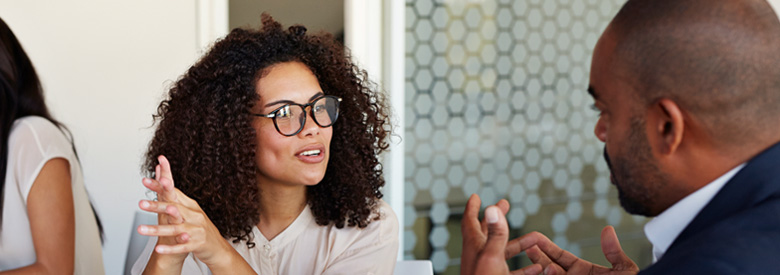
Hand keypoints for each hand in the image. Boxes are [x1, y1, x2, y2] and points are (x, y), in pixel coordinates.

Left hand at [138, 155, 232, 266]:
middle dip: (156, 206)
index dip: (159, 187)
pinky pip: (181, 247)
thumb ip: (174, 195)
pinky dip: (170, 248)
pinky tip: (158, 249)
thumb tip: (162, 177)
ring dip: (157, 229)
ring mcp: (196, 231)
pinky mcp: (196, 245)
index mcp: (191, 206)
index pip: (173, 193)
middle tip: (141, 204)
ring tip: (141, 229)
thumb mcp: (190, 210)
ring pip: (175, 229)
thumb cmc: (199, 227)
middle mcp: (195, 216)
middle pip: (174, 209)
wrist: (217, 247)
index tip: (146, 181)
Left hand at [461, 194, 541, 274]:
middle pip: (488, 231)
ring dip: (520, 243)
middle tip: (505, 204)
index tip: (475, 196)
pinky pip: (512, 271)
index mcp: (474, 245)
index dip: (472, 207)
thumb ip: (495, 233)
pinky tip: (536, 267)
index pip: (470, 221)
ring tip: (535, 237)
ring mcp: (487, 267)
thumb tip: (492, 208)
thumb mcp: (492, 255)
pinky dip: (524, 267)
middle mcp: (479, 254)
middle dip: (498, 217)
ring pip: (504, 250)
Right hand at [507, 227, 638, 274]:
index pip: (559, 256)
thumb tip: (608, 229)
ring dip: (545, 271)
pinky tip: (547, 273)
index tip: (534, 238)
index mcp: (583, 271)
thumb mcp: (624, 270)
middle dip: (537, 257)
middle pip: (548, 266)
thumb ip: (614, 253)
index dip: (546, 247)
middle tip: (526, 246)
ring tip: (545, 266)